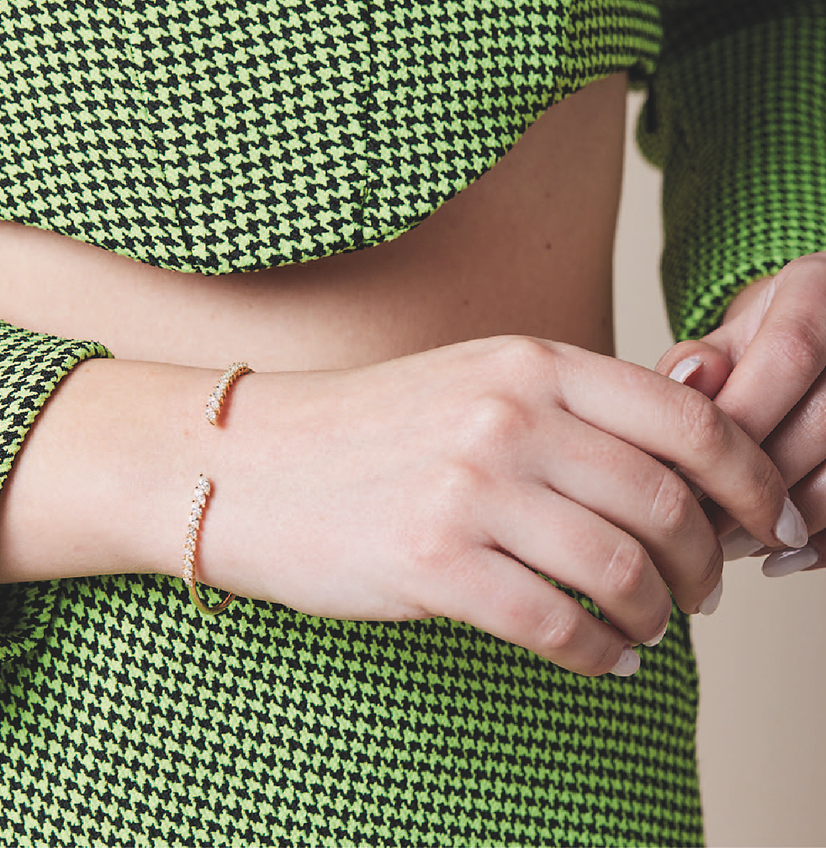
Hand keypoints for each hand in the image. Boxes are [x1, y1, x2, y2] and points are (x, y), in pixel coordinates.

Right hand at [200, 336, 797, 677]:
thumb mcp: (475, 379)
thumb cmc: (370, 427)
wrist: (254, 462)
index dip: (750, 478)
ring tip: (651, 628)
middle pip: (667, 500)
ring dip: (658, 614)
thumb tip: (701, 422)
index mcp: (529, 363)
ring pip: (623, 569)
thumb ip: (575, 399)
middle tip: (705, 590)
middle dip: (708, 561)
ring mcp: (469, 488)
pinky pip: (558, 624)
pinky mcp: (432, 563)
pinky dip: (601, 655)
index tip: (766, 521)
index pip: (687, 419)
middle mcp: (507, 416)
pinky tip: (605, 659)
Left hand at [655, 253, 825, 574]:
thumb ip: (695, 363)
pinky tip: (784, 557)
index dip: (735, 424)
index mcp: (819, 288)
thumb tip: (686, 383)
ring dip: (791, 521)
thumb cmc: (759, 348)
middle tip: (699, 527)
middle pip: (825, 421)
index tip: (681, 474)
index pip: (789, 356)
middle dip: (754, 484)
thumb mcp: (723, 340)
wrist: (819, 344)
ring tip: (731, 546)